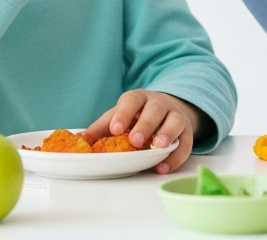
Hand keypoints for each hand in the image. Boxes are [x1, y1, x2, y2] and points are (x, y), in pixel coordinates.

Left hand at [83, 90, 202, 173]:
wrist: (168, 110)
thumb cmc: (137, 116)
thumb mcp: (119, 116)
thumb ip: (101, 128)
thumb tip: (79, 140)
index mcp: (139, 99)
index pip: (132, 101)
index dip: (124, 114)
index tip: (115, 129)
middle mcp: (159, 105)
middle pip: (155, 110)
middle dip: (145, 124)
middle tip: (135, 140)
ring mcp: (175, 117)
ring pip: (175, 122)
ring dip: (167, 134)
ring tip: (158, 147)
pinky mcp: (187, 133)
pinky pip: (185, 144)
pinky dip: (176, 156)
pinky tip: (163, 166)